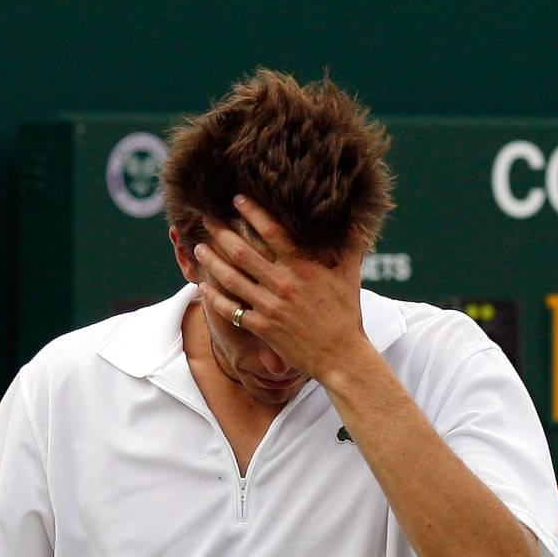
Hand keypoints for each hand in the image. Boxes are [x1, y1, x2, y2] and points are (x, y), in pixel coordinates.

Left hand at [192, 194, 367, 380]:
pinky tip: (203, 286)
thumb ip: (349, 245)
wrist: (341, 356)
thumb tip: (358, 218)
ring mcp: (270, 306)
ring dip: (212, 261)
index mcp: (303, 267)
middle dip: (222, 232)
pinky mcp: (262, 327)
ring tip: (199, 248)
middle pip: (243, 252)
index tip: (237, 199)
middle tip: (207, 218)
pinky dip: (215, 298)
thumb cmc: (347, 315)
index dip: (252, 212)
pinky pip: (231, 310)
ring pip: (231, 278)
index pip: (272, 232)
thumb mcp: (350, 276)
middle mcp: (283, 284)